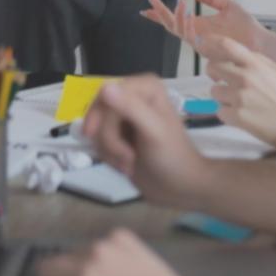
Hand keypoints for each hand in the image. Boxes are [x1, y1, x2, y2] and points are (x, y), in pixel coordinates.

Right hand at [81, 77, 207, 207]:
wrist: (178, 188)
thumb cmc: (172, 158)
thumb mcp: (153, 131)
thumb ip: (131, 107)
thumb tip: (105, 87)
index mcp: (145, 88)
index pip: (105, 94)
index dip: (103, 119)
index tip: (109, 141)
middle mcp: (133, 97)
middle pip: (99, 113)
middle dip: (109, 140)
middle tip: (127, 157)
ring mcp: (125, 117)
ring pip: (97, 130)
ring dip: (111, 152)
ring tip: (130, 163)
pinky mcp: (119, 136)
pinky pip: (98, 142)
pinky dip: (110, 157)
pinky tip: (127, 165)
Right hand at [141, 0, 266, 54]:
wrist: (260, 42)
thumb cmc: (246, 28)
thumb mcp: (227, 5)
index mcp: (200, 25)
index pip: (175, 20)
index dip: (160, 14)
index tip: (147, 6)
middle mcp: (197, 35)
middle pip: (171, 26)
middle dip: (160, 13)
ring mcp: (201, 42)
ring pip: (178, 31)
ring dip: (175, 15)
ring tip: (179, 1)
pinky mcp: (207, 48)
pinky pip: (191, 37)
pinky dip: (186, 24)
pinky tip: (187, 13)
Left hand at [198, 35, 275, 151]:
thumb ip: (257, 59)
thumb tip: (239, 55)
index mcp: (254, 64)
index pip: (226, 45)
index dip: (211, 42)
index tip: (204, 42)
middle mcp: (244, 78)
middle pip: (212, 67)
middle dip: (215, 74)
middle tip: (224, 81)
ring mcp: (238, 97)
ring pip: (214, 91)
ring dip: (222, 97)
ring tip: (238, 102)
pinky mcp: (235, 116)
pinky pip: (220, 111)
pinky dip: (227, 114)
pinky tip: (241, 115)